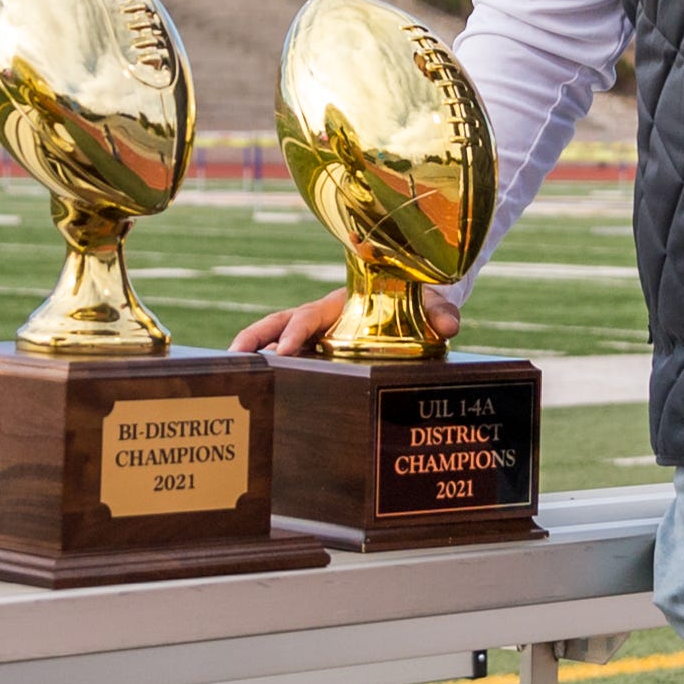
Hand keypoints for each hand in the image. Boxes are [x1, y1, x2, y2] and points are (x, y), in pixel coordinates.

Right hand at [229, 285, 463, 356]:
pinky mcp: (319, 346)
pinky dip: (270, 364)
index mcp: (341, 304)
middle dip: (256, 338)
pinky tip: (259, 384)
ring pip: (276, 336)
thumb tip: (450, 326)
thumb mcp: (431, 304)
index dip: (296, 332)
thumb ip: (441, 313)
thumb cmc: (420, 299)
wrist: (419, 299)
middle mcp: (323, 316)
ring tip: (233, 369)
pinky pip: (290, 354)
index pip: (310, 317)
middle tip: (235, 358)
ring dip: (254, 349)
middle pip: (279, 323)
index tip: (284, 351)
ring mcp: (317, 331)